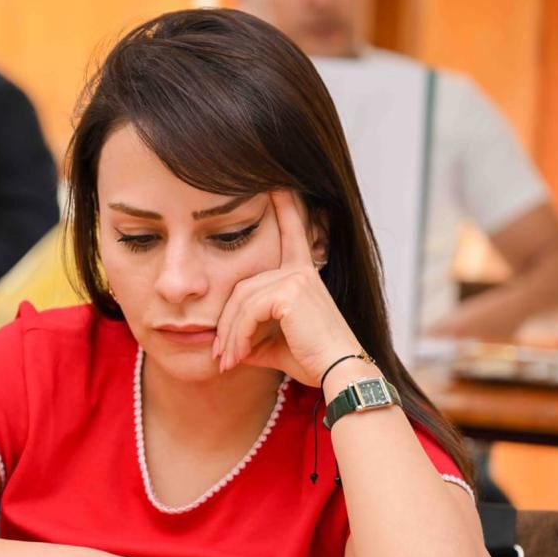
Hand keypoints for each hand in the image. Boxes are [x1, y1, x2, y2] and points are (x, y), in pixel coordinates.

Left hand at [212, 190, 362, 386]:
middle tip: (220, 355)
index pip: (290, 233)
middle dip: (227, 324)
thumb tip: (227, 347)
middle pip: (243, 288)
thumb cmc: (313, 361)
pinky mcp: (290, 291)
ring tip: (225, 362)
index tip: (277, 183)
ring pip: (242, 302)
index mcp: (302, 274)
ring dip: (229, 336)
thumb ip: (252, 337)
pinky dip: (237, 336)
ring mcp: (296, 277)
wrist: (338, 373)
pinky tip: (236, 356)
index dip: (285, 207)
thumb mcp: (276, 345)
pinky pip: (248, 311)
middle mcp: (300, 270)